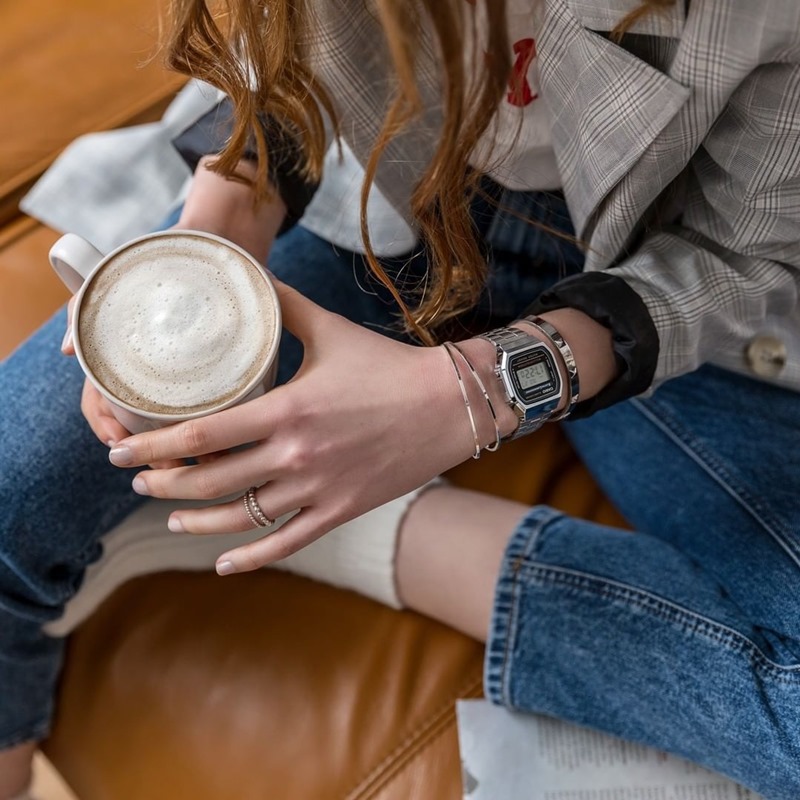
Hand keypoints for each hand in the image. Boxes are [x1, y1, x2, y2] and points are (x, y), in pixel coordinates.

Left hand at [108, 279, 477, 573]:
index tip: (122, 450)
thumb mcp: (331, 330)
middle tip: (137, 482)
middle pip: (211, 482)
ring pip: (242, 518)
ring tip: (171, 518)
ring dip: (196, 522)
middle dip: (164, 485)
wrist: (448, 405)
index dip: (154, 447)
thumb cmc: (389, 365)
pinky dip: (251, 556)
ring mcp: (318, 488)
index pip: (202, 436)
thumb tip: (250, 274)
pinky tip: (224, 563)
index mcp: (287, 410)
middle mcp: (296, 455)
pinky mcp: (341, 510)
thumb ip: (284, 306)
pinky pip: (287, 542)